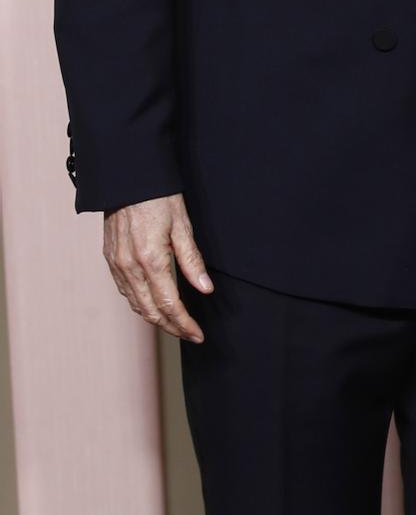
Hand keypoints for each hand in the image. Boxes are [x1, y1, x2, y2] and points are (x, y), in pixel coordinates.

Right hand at [103, 192, 212, 342]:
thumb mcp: (182, 225)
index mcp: (151, 260)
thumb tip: (205, 289)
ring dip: (155, 318)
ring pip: (136, 305)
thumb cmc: (158, 197)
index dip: (184, 324)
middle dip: (172, 327)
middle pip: (151, 311)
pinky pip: (125, 291)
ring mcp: (117, 265)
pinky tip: (153, 304)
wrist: (126, 179)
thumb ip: (192, 260)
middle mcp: (130, 267)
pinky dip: (140, 304)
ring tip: (175, 323)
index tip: (198, 334)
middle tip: (190, 334)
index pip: (170, 304)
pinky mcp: (110, 260)